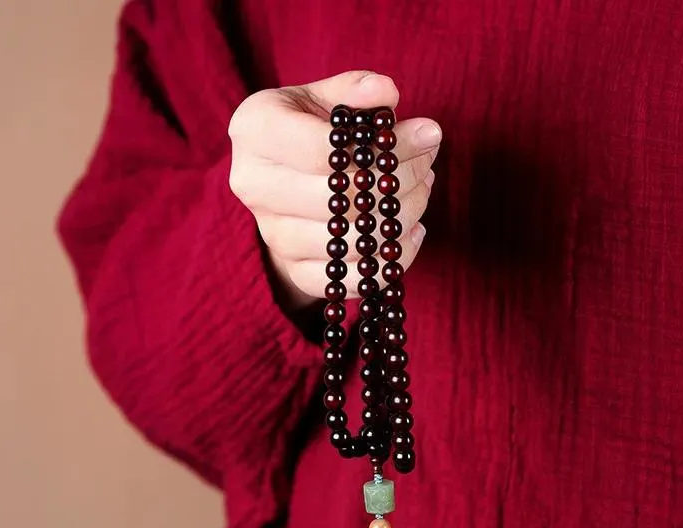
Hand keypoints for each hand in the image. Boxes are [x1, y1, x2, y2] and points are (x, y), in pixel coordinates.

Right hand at [228, 70, 440, 310]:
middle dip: (400, 182)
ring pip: (350, 242)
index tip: (426, 134)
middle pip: (341, 200)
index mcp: (255, 132)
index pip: (324, 151)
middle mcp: (254, 186)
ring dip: (401, 218)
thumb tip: (386, 94)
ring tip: (422, 191)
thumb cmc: (307, 129)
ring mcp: (273, 235)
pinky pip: (348, 281)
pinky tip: (410, 234)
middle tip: (429, 165)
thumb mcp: (323, 98)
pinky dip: (389, 262)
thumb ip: (352, 91)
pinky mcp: (295, 271)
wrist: (278, 180)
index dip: (386, 147)